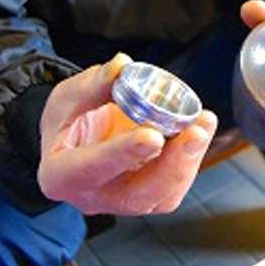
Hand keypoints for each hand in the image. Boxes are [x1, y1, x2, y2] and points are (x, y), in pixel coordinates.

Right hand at [37, 53, 217, 214]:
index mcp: (61, 175)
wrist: (73, 142)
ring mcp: (122, 200)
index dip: (122, 153)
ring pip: (161, 195)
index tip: (152, 135)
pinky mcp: (147, 194)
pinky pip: (173, 185)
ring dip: (188, 159)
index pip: (91, 168)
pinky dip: (190, 156)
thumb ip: (93, 84)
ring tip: (203, 123)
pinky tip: (200, 128)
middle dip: (172, 166)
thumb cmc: (65, 123)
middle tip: (194, 133)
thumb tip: (122, 65)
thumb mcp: (67, 97)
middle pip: (136, 196)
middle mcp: (93, 196)